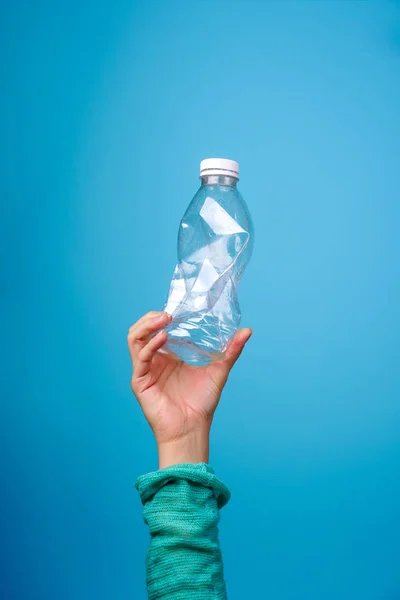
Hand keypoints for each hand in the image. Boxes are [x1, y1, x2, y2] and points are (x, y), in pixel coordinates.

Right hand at [128, 311, 251, 467]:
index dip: (163, 316)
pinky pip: (140, 357)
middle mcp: (153, 360)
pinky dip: (150, 345)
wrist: (193, 428)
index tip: (178, 308)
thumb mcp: (218, 370)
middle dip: (151, 317)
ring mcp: (144, 369)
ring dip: (147, 325)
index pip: (157, 328)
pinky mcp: (139, 381)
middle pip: (141, 330)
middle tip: (169, 313)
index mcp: (167, 355)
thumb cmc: (202, 403)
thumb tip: (247, 331)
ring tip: (163, 319)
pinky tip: (163, 338)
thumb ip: (231, 350)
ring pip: (134, 339)